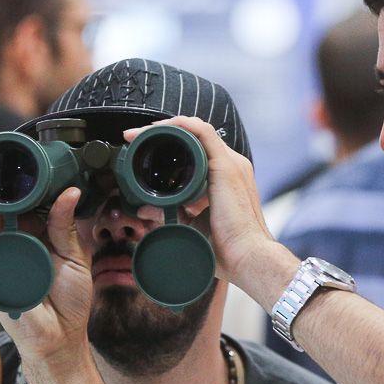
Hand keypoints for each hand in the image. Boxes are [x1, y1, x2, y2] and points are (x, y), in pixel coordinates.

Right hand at [0, 143, 94, 368]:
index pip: (30, 198)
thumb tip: (68, 193)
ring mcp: (5, 249)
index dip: (23, 174)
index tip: (19, 149)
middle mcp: (20, 237)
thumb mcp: (75, 258)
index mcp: (42, 232)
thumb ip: (65, 226)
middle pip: (2, 198)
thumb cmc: (70, 301)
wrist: (60, 337)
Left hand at [124, 117, 278, 287]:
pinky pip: (203, 132)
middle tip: (136, 137)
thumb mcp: (191, 225)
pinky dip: (180, 125)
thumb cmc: (228, 248)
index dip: (171, 142)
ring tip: (140, 133)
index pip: (199, 148)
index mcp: (227, 178)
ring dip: (166, 126)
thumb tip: (146, 209)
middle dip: (163, 132)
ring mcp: (232, 163)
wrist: (247, 258)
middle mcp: (232, 166)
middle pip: (195, 136)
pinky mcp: (226, 167)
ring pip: (197, 129)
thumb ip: (171, 213)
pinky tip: (159, 127)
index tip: (143, 147)